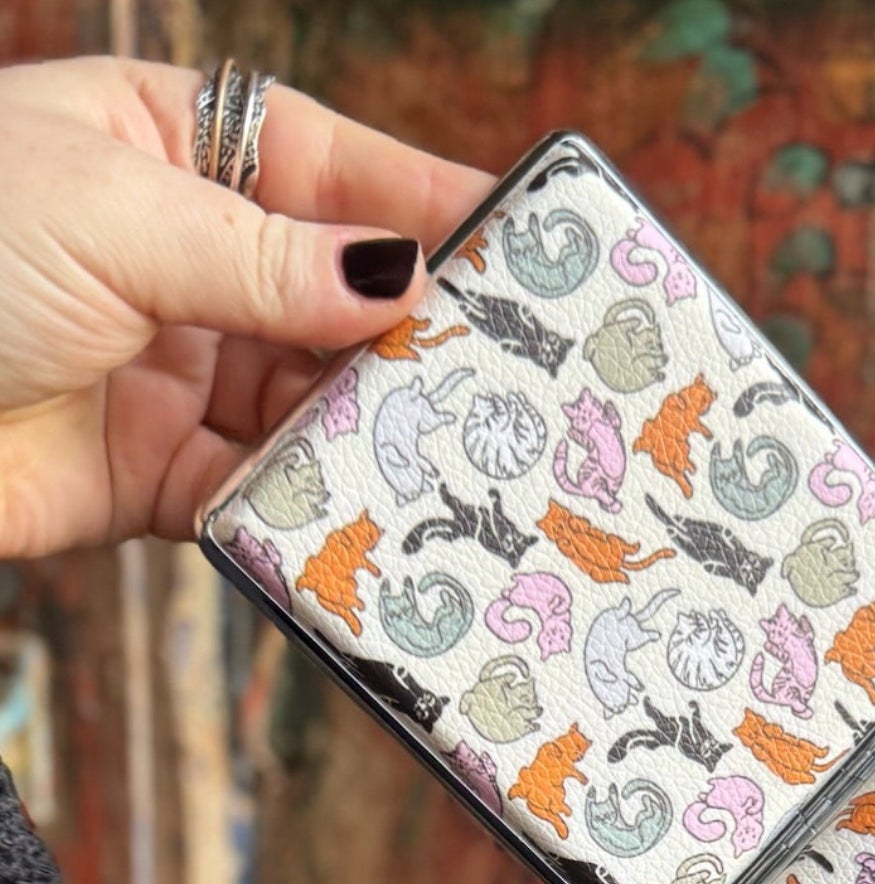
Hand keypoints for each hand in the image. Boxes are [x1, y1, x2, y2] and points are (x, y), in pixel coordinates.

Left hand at [0, 55, 493, 558]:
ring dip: (371, 422)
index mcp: (158, 148)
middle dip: (410, 328)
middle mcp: (177, 257)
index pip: (320, 166)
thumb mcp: (114, 218)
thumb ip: (267, 258)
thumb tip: (398, 277)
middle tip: (511, 362)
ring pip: (310, 397)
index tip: (520, 239)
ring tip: (455, 441)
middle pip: (331, 292)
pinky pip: (262, 486)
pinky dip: (311, 500)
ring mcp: (173, 368)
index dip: (418, 200)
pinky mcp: (160, 473)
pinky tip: (366, 503)